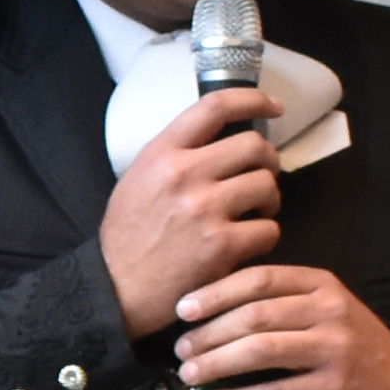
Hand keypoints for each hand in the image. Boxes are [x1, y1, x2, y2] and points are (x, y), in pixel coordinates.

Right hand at [99, 87, 286, 335]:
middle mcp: (184, 175)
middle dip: (269, 160)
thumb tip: (224, 135)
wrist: (116, 289)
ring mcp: (205, 211)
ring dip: (269, 199)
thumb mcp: (139, 178)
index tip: (273, 106)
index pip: (216, 106)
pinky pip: (269, 229)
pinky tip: (246, 242)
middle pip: (254, 146)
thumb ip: (176, 153)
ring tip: (254, 212)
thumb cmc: (129, 234)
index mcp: (162, 153)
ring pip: (267, 186)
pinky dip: (264, 235)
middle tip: (263, 174)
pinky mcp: (221, 246)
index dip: (253, 100)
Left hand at [171, 263, 389, 389]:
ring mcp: (335, 349)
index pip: (259, 279)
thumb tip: (207, 306)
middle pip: (255, 315)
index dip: (215, 293)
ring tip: (189, 373)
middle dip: (209, 332)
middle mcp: (330, 310)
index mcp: (320, 283)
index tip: (182, 309)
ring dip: (217, 362)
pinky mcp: (335, 388)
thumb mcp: (320, 307)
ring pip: (262, 350)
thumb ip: (277, 299)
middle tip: (180, 348)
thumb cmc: (344, 342)